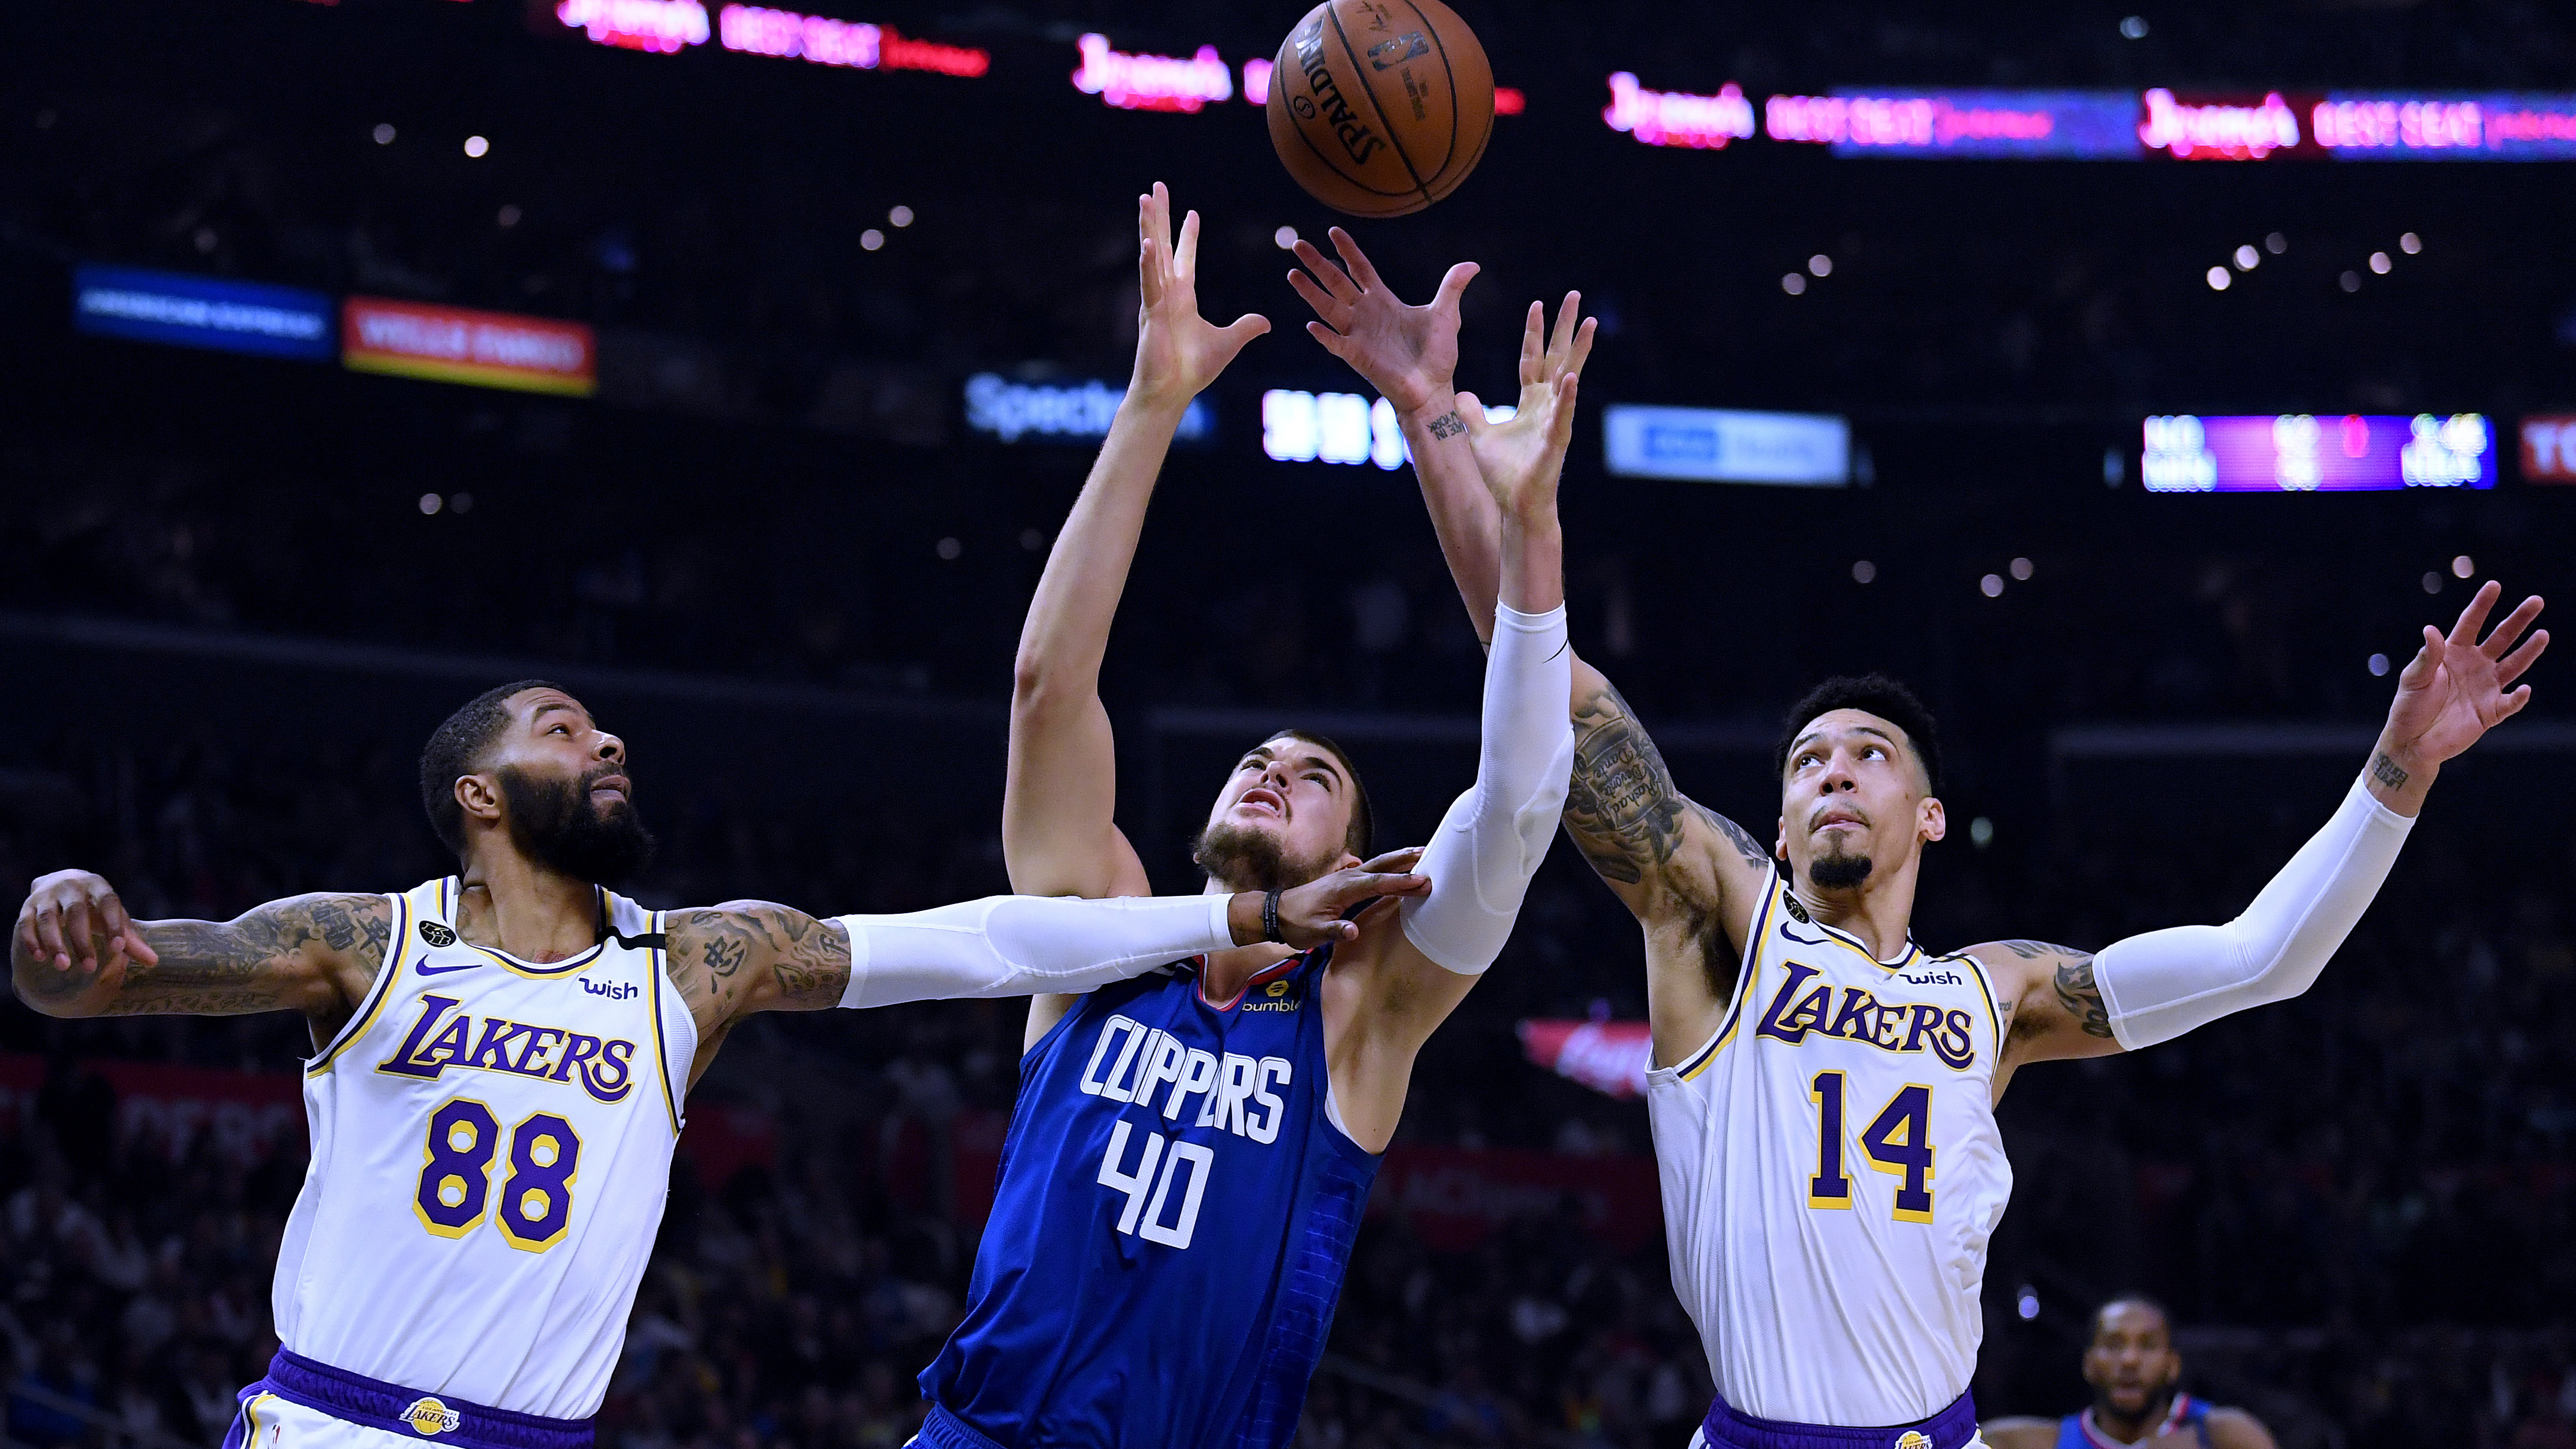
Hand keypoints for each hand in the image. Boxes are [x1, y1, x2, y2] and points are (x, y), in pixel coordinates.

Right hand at [14, 870, 157, 980]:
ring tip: (63, 966)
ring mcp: (47, 895)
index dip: (114, 924)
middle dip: (82, 941)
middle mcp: (72, 886)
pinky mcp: (28, 905)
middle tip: (89, 968)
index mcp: (98, 886)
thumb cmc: (95, 906)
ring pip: (48, 918)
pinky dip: (32, 940)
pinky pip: (26, 923)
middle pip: (76, 913)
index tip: (118, 949)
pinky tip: (40, 958)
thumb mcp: (112, 916)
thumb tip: (153, 962)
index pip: (109, 902)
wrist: (62, 883)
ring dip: (54, 943)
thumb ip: (128, 938)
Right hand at [1128, 182, 1268, 406]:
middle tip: (1155, 188)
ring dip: (1149, 227)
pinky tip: (1147, 243)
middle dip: (1160, 216)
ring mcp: (1156, 301)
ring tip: (1145, 199)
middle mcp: (1167, 294)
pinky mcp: (1151, 313)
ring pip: (1152, 255)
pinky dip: (1148, 264)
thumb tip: (1266, 322)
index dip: (1187, 236)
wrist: (1171, 393)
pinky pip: (1149, 283)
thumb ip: (1245, 328)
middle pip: (1163, 245)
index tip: (1192, 212)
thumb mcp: (1228, 343)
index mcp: (1182, 298)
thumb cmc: (1192, 371)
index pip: (1184, 259)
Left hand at [1234, 848, 1430, 947]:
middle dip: (1406, 860)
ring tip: (1421, 855)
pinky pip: (1371, 872)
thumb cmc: (1295, 924)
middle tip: (1431, 853)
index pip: (1378, 884)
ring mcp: (1345, 877)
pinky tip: (1394, 869)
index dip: (1401, 883)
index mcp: (1343, 889)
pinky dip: (1387, 869)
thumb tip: (1354, 931)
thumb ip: (1334, 930)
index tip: (1422, 881)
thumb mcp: (1313, 932)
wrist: (1274, 913)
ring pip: (1377, 866)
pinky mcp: (1343, 882)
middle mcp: (1347, 878)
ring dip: (1399, 861)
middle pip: (1382, 865)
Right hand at [1288, 227, 1476, 416]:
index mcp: (1384, 301)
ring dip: (1310, 292)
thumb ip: (1452, 288)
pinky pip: (1336, 343)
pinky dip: (1324, 335)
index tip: (1333, 231)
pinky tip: (1311, 324)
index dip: (1347, 251)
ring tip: (1292, 273)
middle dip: (1317, 263)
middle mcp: (1366, 315)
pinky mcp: (1357, 357)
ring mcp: (1358, 335)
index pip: (1360, 269)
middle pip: (1336, 282)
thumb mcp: (1446, 315)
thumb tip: (1472, 264)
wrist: (1433, 389)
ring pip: (1328, 308)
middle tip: (1297, 245)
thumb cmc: (1437, 356)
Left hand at [1457, 293, 1593, 522]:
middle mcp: (1546, 405)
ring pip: (1568, 377)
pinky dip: (1567, 395)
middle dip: (1564, 326)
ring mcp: (1555, 419)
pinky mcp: (1556, 439)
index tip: (1537, 303)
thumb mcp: (1479, 436)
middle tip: (1574, 295)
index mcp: (1530, 401)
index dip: (1534, 332)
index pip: (1532, 359)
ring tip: (1589, 322)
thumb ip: (1472, 413)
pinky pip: (1562, 413)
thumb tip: (1460, 394)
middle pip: (1556, 357)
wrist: (1516, 504)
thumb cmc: (1504, 474)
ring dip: (1578, 350)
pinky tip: (1572, 376)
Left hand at [2380, 580, 2546, 771]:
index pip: (2470, 623)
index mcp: (2453, 653)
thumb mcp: (2413, 679)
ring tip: (2543, 634)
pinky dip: (2518, 697)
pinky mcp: (2491, 712)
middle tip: (2536, 601)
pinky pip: (2510, 703)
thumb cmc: (2409, 707)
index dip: (2482, 605)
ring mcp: (2485, 688)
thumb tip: (2431, 630)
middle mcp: (2474, 666)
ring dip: (2529, 651)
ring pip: (2513, 665)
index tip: (2495, 585)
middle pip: (2501, 638)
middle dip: (2518, 620)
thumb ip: (2426, 657)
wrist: (2411, 741)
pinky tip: (2524, 689)